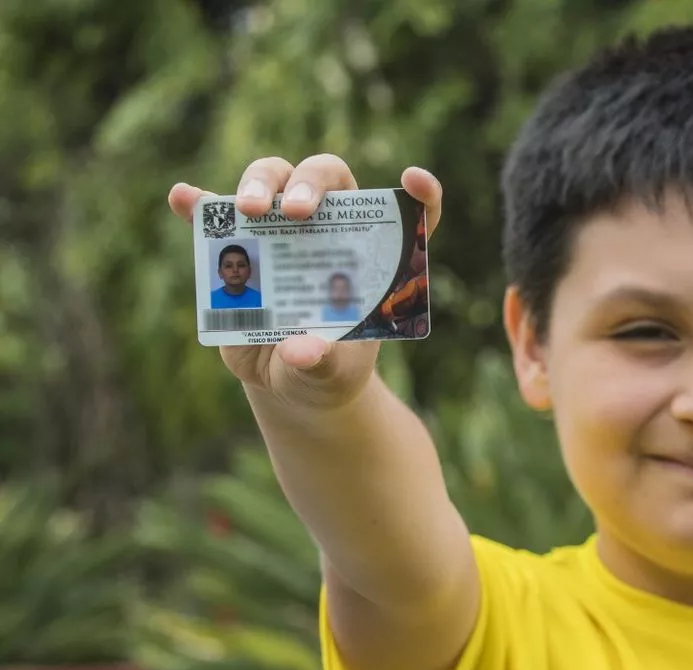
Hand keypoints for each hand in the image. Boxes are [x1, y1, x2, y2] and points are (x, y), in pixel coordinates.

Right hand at [168, 155, 441, 409]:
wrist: (289, 381)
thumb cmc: (327, 369)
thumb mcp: (332, 373)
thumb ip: (322, 361)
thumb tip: (300, 349)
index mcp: (372, 253)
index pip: (408, 212)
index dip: (421, 193)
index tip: (414, 181)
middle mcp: (329, 228)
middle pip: (325, 178)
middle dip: (310, 184)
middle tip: (295, 213)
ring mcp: (281, 232)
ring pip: (271, 180)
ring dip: (257, 184)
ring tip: (247, 209)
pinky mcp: (239, 247)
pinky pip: (215, 217)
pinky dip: (200, 206)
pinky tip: (184, 200)